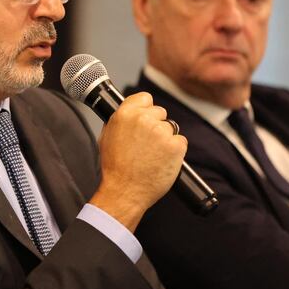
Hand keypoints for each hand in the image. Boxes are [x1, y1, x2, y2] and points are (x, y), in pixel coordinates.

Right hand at [90, 91, 186, 230]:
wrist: (125, 191)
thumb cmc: (115, 168)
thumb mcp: (107, 136)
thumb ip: (120, 120)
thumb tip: (130, 111)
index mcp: (125, 114)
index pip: (145, 97)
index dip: (146, 108)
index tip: (146, 117)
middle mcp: (143, 119)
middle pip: (160, 112)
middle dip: (156, 125)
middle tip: (148, 144)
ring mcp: (161, 131)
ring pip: (171, 127)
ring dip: (166, 139)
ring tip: (153, 155)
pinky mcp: (176, 145)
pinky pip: (181, 141)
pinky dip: (175, 151)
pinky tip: (163, 160)